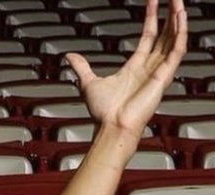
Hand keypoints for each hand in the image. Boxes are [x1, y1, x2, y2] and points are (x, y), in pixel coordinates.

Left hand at [64, 0, 186, 136]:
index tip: (153, 2)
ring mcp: (159, 71)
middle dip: (170, 15)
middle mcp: (150, 67)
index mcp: (136, 67)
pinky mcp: (165, 76)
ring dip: (178, 20)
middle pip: (165, 35)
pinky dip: (181, 34)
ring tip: (179, 2)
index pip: (149, 36)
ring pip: (174, 39)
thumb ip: (82, 67)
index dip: (152, 18)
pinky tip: (181, 19)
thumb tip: (70, 56)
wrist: (111, 126)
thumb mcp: (88, 82)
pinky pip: (177, 51)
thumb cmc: (103, 112)